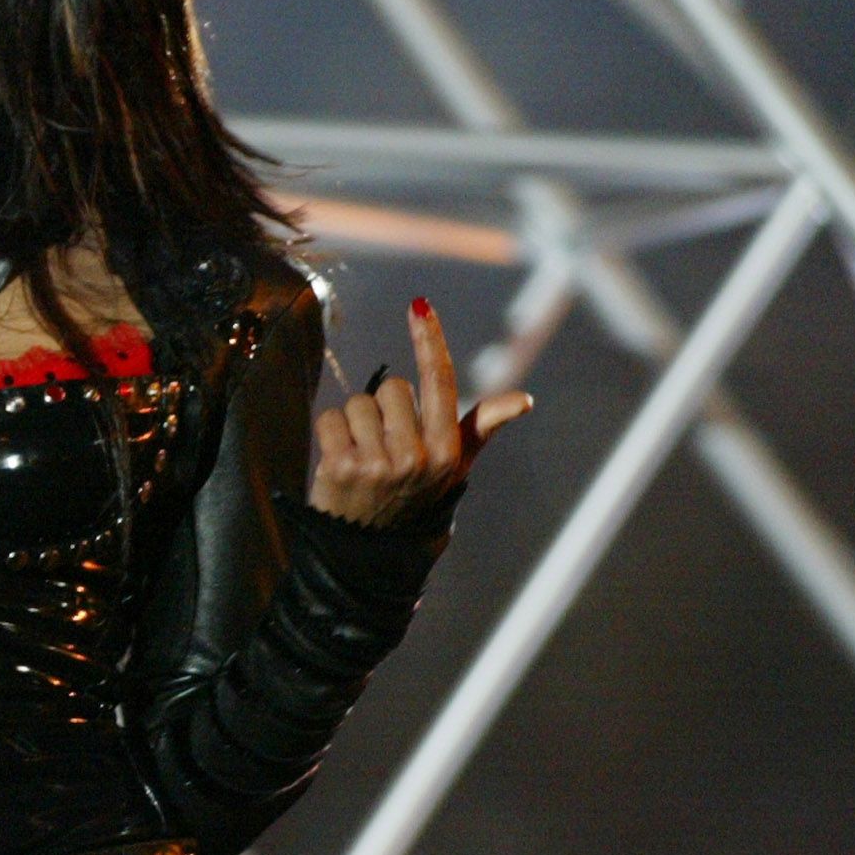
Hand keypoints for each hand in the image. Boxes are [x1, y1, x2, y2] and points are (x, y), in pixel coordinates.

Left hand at [309, 297, 532, 527]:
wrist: (368, 549)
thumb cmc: (414, 497)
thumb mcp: (452, 466)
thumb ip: (481, 427)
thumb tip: (525, 400)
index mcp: (447, 451)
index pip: (440, 382)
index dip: (429, 341)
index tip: (419, 306)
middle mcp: (418, 457)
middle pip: (392, 388)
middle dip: (382, 410)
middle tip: (382, 447)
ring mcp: (379, 464)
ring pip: (357, 403)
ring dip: (353, 423)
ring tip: (360, 457)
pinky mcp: (341, 467)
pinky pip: (329, 419)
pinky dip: (329, 434)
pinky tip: (337, 462)